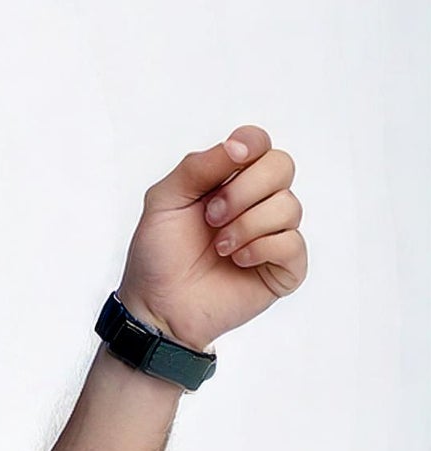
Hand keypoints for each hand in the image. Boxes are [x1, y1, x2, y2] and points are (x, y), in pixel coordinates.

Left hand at [114, 126, 307, 352]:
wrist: (158, 306)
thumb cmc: (159, 255)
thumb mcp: (165, 200)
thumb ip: (197, 166)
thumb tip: (239, 146)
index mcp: (229, 181)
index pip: (260, 145)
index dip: (252, 145)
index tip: (233, 159)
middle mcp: (256, 202)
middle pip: (282, 166)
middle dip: (244, 191)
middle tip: (212, 217)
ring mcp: (273, 234)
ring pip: (289, 206)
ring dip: (246, 226)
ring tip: (219, 247)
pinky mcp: (284, 267)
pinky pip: (293, 243)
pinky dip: (261, 249)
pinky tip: (237, 261)